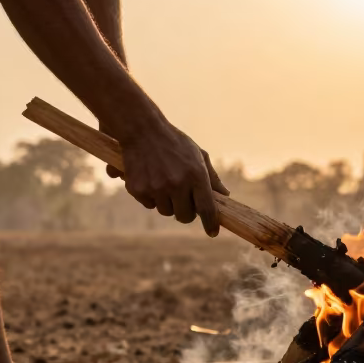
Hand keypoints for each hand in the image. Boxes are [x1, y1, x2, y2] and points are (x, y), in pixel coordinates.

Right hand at [104, 124, 229, 235]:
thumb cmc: (175, 142)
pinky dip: (151, 197)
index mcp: (196, 175)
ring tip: (165, 184)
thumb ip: (212, 177)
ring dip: (167, 204)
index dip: (211, 224)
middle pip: (185, 216)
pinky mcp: (138, 189)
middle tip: (183, 202)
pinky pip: (149, 204)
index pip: (207, 209)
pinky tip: (151, 179)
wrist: (142, 130)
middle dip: (186, 212)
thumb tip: (225, 196)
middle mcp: (177, 184)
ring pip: (166, 211)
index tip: (212, 232)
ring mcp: (156, 187)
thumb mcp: (198, 154)